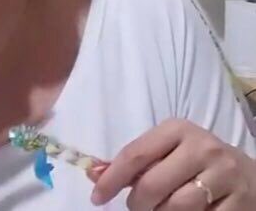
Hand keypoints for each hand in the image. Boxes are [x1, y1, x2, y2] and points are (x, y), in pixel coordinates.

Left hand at [90, 118, 255, 209]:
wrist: (247, 174)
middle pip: (152, 186)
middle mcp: (202, 147)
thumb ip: (132, 163)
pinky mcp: (241, 202)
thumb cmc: (195, 161)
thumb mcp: (165, 151)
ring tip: (160, 210)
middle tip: (137, 207)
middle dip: (137, 204)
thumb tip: (93, 173)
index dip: (111, 179)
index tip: (97, 197)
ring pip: (175, 208)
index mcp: (177, 129)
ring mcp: (224, 175)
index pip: (135, 155)